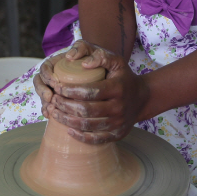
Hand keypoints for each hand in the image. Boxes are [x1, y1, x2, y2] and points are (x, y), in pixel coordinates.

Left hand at [33, 40, 148, 143]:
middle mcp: (119, 107)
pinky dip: (80, 136)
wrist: (142, 99)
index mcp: (117, 88)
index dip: (70, 91)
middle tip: (53, 100)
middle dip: (65, 106)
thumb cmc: (123, 77)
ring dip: (67, 120)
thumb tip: (83, 64)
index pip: (90, 91)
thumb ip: (100, 56)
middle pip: (86, 110)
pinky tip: (68, 129)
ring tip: (55, 113)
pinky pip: (96, 139)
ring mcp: (118, 123)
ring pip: (88, 126)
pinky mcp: (117, 134)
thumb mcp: (116, 61)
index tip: (58, 87)